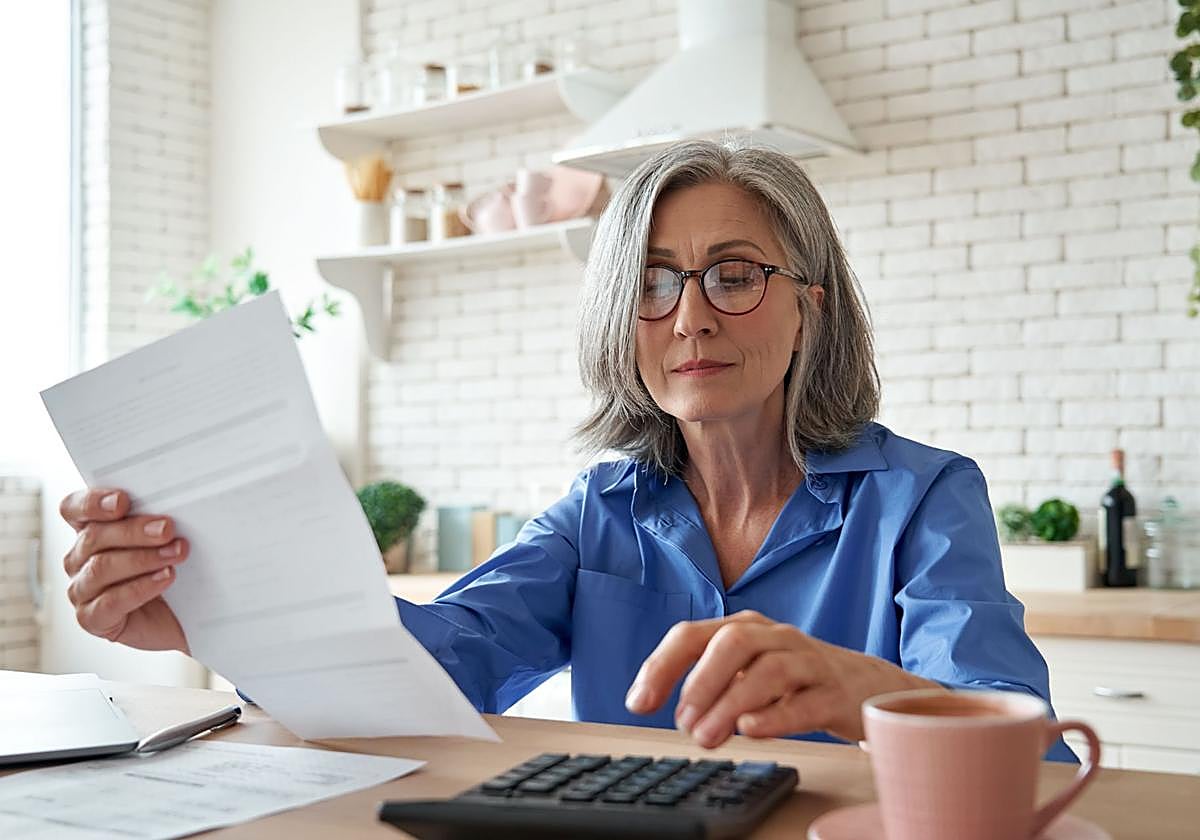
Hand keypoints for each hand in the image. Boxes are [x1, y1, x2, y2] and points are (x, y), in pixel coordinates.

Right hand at [60, 488, 189, 653]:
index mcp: (90, 531)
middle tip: (167, 529)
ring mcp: (81, 590)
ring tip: (176, 554)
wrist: (178, 617)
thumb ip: (155, 522)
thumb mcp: (162, 541)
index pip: (73, 509)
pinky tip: (165, 577)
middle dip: (134, 531)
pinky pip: (110, 602)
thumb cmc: (167, 573)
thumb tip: (171, 509)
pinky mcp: (91, 619)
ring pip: (101, 568)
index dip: (92, 503)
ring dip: (143, 558)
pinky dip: (141, 587)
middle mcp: (79, 559)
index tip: (122, 501)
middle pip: (94, 537)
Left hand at [624, 610, 939, 747]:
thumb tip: (670, 709)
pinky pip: (806, 701)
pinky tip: (751, 729)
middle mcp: (775, 637)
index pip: (693, 635)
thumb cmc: (796, 680)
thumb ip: (710, 684)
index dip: (661, 666)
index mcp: (745, 628)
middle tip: (682, 722)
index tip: (638, 703)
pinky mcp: (835, 693)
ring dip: (731, 703)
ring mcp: (809, 662)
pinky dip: (776, 715)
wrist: (867, 686)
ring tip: (707, 737)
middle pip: (733, 642)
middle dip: (701, 681)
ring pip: (769, 671)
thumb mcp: (748, 671)